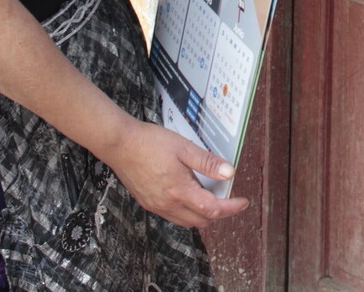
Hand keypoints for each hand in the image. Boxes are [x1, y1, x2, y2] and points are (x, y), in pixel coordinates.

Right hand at [102, 118, 250, 227]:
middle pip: (201, 221)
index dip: (231, 208)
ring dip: (202, 214)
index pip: (212, 210)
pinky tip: (190, 194)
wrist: (120, 145)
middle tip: (228, 197)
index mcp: (179, 191)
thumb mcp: (184, 148)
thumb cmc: (150, 143)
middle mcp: (167, 204)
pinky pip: (173, 216)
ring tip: (211, 195)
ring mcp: (157, 206)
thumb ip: (208, 163)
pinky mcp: (149, 203)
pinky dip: (187, 211)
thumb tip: (229, 173)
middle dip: (219, 212)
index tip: (243, 202)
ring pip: (187, 221)